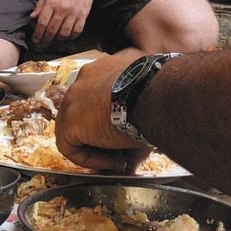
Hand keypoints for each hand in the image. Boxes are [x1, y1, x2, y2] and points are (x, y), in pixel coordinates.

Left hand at [30, 0, 94, 45]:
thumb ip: (40, 5)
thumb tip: (33, 17)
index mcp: (52, 2)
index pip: (42, 23)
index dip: (37, 34)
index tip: (35, 40)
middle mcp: (62, 9)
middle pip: (52, 31)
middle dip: (45, 40)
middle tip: (42, 44)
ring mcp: (74, 13)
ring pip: (64, 33)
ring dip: (57, 39)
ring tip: (54, 39)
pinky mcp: (83, 15)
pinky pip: (77, 31)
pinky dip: (71, 36)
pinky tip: (66, 36)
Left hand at [56, 52, 152, 172]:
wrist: (156, 95)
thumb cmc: (160, 95)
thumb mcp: (148, 106)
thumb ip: (136, 125)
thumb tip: (137, 152)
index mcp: (105, 69)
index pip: (99, 96)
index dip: (110, 120)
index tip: (126, 133)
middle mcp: (85, 80)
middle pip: (85, 112)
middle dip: (101, 134)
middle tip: (121, 150)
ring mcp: (73, 99)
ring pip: (75, 129)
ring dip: (97, 148)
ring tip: (121, 158)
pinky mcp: (70, 120)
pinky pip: (71, 147)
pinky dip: (90, 159)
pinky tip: (114, 161)